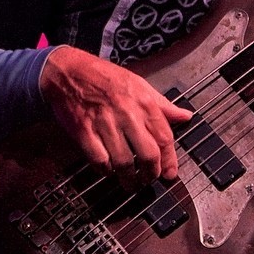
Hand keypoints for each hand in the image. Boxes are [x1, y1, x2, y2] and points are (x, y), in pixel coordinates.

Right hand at [38, 45, 193, 187]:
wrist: (68, 71)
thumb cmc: (104, 77)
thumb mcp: (138, 84)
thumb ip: (162, 104)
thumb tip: (185, 116)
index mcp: (143, 102)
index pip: (164, 137)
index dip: (169, 160)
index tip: (169, 173)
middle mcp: (127, 113)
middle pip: (147, 154)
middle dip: (150, 174)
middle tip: (148, 180)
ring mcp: (104, 123)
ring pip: (124, 162)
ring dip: (128, 178)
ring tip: (130, 182)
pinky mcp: (84, 131)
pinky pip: (99, 160)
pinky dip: (105, 170)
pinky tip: (108, 170)